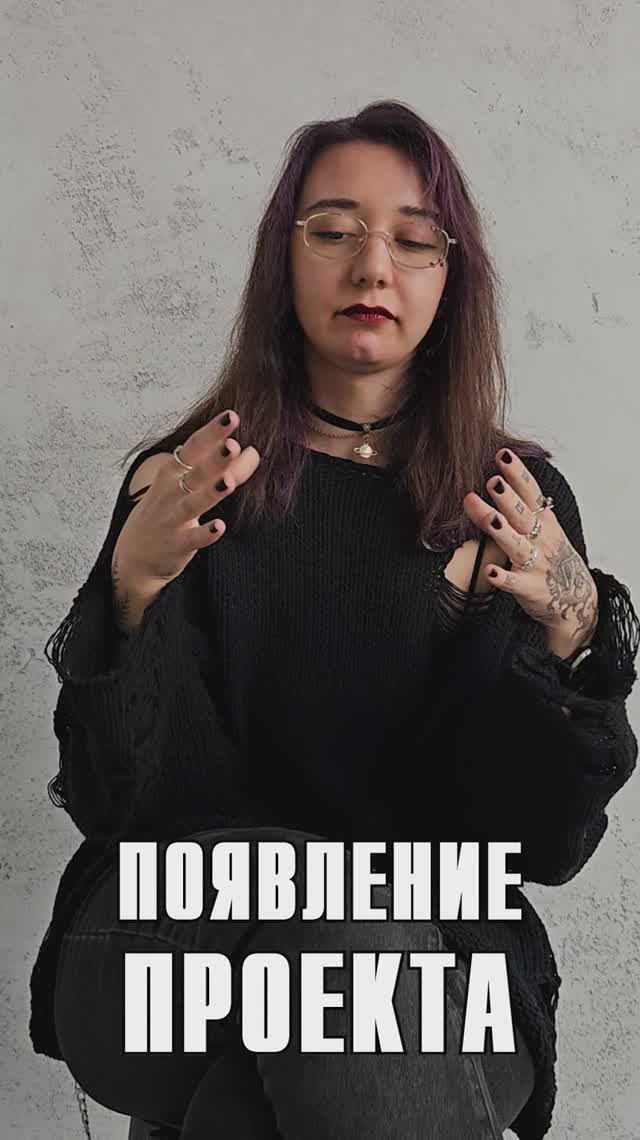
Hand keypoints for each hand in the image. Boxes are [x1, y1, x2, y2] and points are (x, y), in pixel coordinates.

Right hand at [112, 409, 259, 592]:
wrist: (135, 555)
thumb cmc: (168, 510)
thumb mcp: (190, 484)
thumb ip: (224, 467)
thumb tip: (253, 450)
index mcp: (173, 470)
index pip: (195, 446)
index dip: (213, 432)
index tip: (232, 416)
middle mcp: (171, 491)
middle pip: (196, 471)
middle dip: (214, 458)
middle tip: (233, 445)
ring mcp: (172, 518)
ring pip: (193, 503)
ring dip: (210, 492)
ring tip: (228, 482)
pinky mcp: (177, 543)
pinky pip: (193, 538)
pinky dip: (205, 533)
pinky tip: (219, 527)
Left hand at [462, 448, 598, 655]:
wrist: (575, 599)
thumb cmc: (552, 558)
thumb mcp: (545, 528)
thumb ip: (523, 505)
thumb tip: (496, 476)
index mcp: (544, 521)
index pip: (530, 492)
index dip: (517, 474)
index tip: (502, 455)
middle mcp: (540, 539)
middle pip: (522, 514)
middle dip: (507, 498)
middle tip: (492, 481)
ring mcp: (536, 564)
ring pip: (516, 544)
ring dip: (501, 530)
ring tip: (488, 516)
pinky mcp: (529, 588)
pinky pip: (514, 583)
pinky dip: (502, 578)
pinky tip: (489, 571)